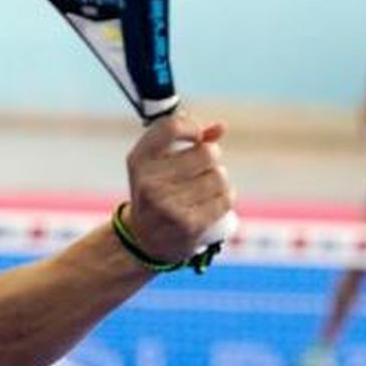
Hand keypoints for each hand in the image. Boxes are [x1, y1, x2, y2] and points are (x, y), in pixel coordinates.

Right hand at [124, 114, 234, 263]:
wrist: (145, 239)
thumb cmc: (156, 190)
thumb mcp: (158, 162)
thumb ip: (186, 139)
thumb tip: (220, 127)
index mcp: (139, 161)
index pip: (171, 127)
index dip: (192, 127)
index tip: (197, 136)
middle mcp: (149, 183)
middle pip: (206, 152)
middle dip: (210, 157)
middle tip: (201, 168)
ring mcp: (168, 206)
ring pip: (219, 176)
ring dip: (219, 179)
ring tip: (204, 188)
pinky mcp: (189, 225)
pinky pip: (225, 199)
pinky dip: (225, 197)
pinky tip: (213, 201)